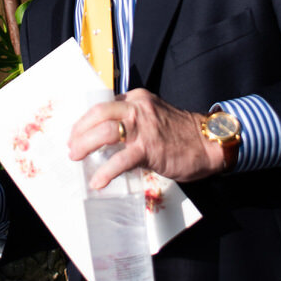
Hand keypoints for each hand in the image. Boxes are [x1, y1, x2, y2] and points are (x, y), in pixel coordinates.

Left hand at [68, 90, 224, 190]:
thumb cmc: (179, 134)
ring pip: (105, 132)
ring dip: (85, 146)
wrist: (208, 143)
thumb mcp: (152, 117)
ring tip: (77, 158)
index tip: (76, 134)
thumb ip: (131, 121)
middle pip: (98, 113)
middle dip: (79, 131)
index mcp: (136, 99)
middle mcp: (138, 108)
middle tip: (72, 148)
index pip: (102, 105)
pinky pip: (120, 160)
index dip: (85, 121)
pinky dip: (105, 172)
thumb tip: (104, 138)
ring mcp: (143, 127)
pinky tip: (98, 182)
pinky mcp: (149, 148)